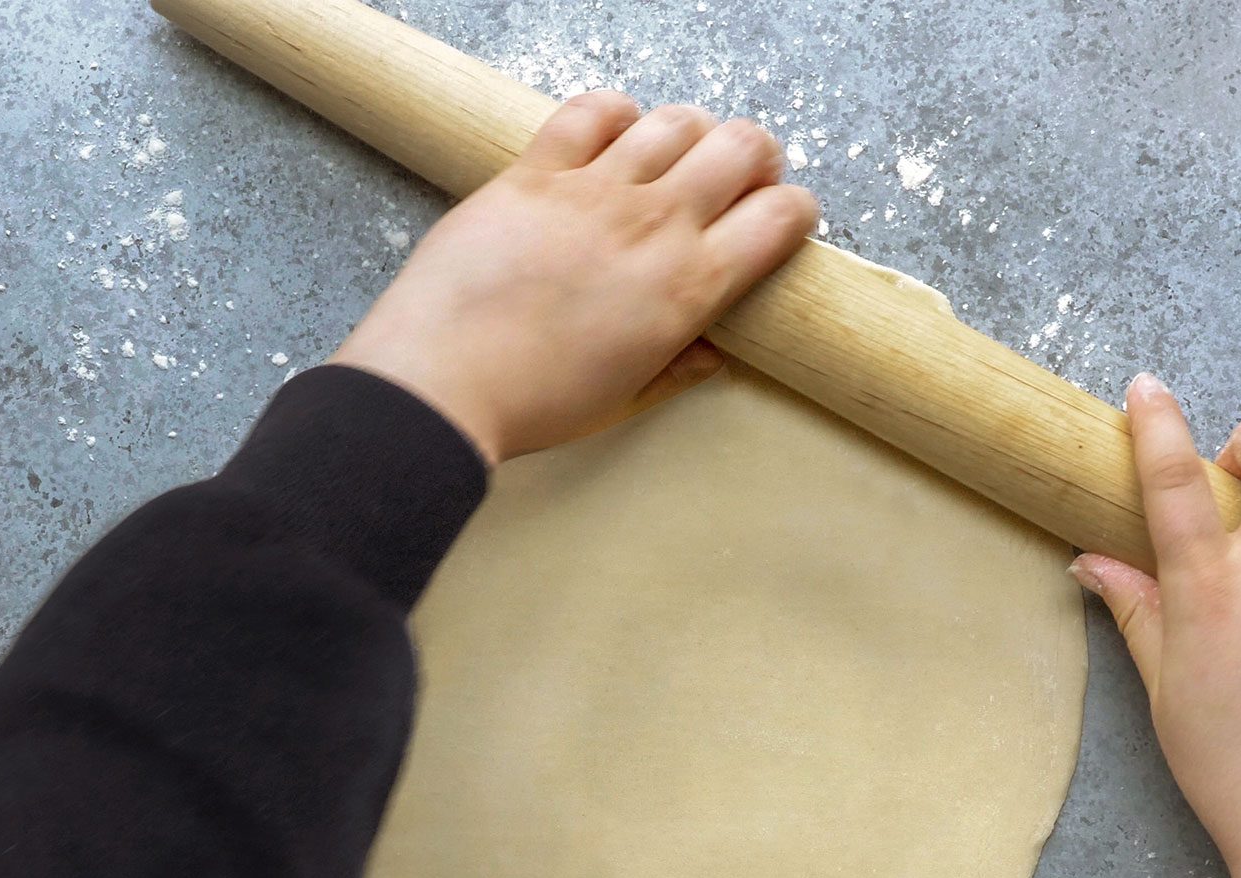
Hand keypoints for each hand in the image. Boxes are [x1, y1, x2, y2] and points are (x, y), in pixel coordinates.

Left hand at [330, 92, 817, 461]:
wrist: (444, 383)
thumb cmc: (536, 402)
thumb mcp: (629, 398)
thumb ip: (681, 367)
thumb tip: (714, 351)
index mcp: (689, 286)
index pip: (780, 216)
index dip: (795, 210)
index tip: (784, 219)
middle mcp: (654, 224)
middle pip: (740, 147)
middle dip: (757, 155)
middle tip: (741, 179)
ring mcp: (594, 191)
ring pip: (674, 121)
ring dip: (693, 132)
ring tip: (680, 156)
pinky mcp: (535, 172)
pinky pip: (591, 112)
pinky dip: (614, 113)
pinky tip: (614, 134)